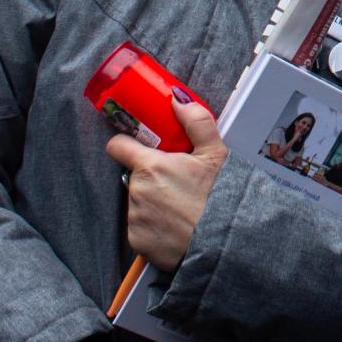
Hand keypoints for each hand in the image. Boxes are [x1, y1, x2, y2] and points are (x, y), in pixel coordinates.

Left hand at [105, 97, 227, 271]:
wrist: (223, 243)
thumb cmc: (219, 197)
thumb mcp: (215, 154)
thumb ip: (196, 122)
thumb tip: (177, 99)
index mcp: (150, 166)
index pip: (117, 146)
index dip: (127, 144)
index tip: (139, 148)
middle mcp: (136, 191)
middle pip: (134, 176)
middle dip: (150, 177)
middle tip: (177, 183)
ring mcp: (135, 218)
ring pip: (138, 202)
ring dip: (152, 201)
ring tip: (179, 208)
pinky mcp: (137, 241)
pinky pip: (140, 226)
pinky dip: (153, 225)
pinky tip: (174, 226)